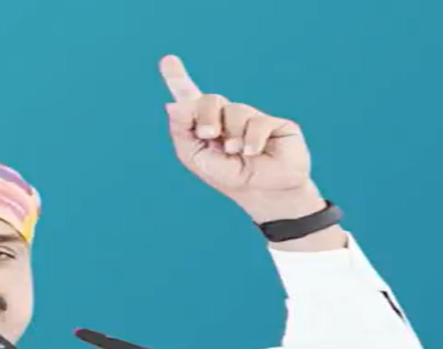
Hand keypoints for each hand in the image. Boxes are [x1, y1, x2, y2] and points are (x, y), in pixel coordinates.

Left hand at [159, 55, 326, 223]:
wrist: (263, 195)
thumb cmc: (229, 178)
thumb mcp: (196, 158)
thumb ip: (182, 131)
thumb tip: (172, 104)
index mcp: (206, 125)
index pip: (191, 98)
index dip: (177, 78)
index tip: (167, 60)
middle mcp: (228, 117)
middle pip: (210, 99)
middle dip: (206, 116)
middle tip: (209, 135)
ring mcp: (251, 118)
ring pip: (235, 109)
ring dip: (231, 136)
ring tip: (236, 153)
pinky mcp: (275, 123)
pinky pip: (257, 122)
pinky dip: (251, 141)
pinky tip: (253, 153)